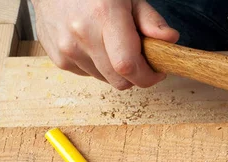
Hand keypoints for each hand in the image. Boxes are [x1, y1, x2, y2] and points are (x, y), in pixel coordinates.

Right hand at [32, 0, 178, 89]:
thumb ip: (150, 19)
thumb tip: (169, 39)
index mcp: (104, 15)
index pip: (128, 66)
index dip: (148, 76)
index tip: (158, 71)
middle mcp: (82, 34)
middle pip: (119, 80)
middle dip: (136, 76)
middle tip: (140, 59)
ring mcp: (66, 48)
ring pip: (105, 79)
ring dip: (115, 70)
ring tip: (112, 45)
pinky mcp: (58, 58)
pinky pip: (89, 74)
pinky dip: (98, 66)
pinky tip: (94, 45)